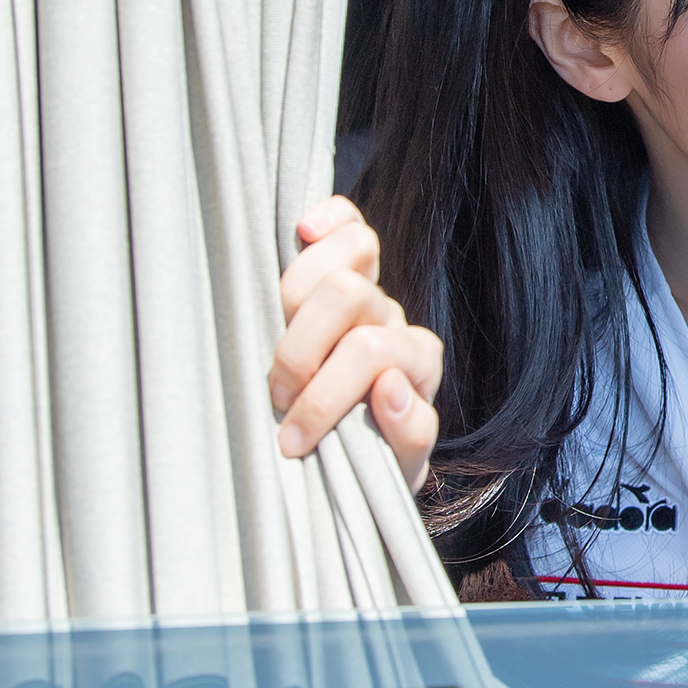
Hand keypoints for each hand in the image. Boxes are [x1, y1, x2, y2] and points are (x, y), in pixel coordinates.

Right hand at [273, 196, 443, 491]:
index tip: (293, 440)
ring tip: (270, 336)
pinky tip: (304, 230)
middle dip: (299, 348)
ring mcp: (370, 290)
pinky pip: (347, 222)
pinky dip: (329, 219)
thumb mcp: (396, 468)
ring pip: (351, 250)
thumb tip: (389, 387)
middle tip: (277, 397)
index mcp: (417, 363)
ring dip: (298, 290)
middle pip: (349, 295)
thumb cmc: (374, 460)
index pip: (371, 354)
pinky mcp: (341, 269)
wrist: (364, 453)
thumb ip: (408, 435)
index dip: (324, 393)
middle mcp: (395, 321)